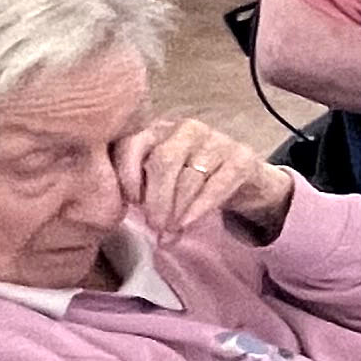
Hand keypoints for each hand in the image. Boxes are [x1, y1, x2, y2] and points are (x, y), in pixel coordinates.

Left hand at [115, 117, 291, 242]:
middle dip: (156, 198)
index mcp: (157, 129)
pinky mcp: (241, 158)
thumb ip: (138, 190)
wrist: (243, 179)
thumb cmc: (189, 181)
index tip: (130, 203)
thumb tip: (117, 216)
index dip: (127, 175)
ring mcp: (217, 140)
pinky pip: (216, 185)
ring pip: (190, 176)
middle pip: (164, 161)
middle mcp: (186, 129)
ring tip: (170, 231)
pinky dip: (199, 209)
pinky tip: (187, 224)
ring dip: (177, 209)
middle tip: (154, 225)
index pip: (132, 143)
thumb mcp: (159, 181)